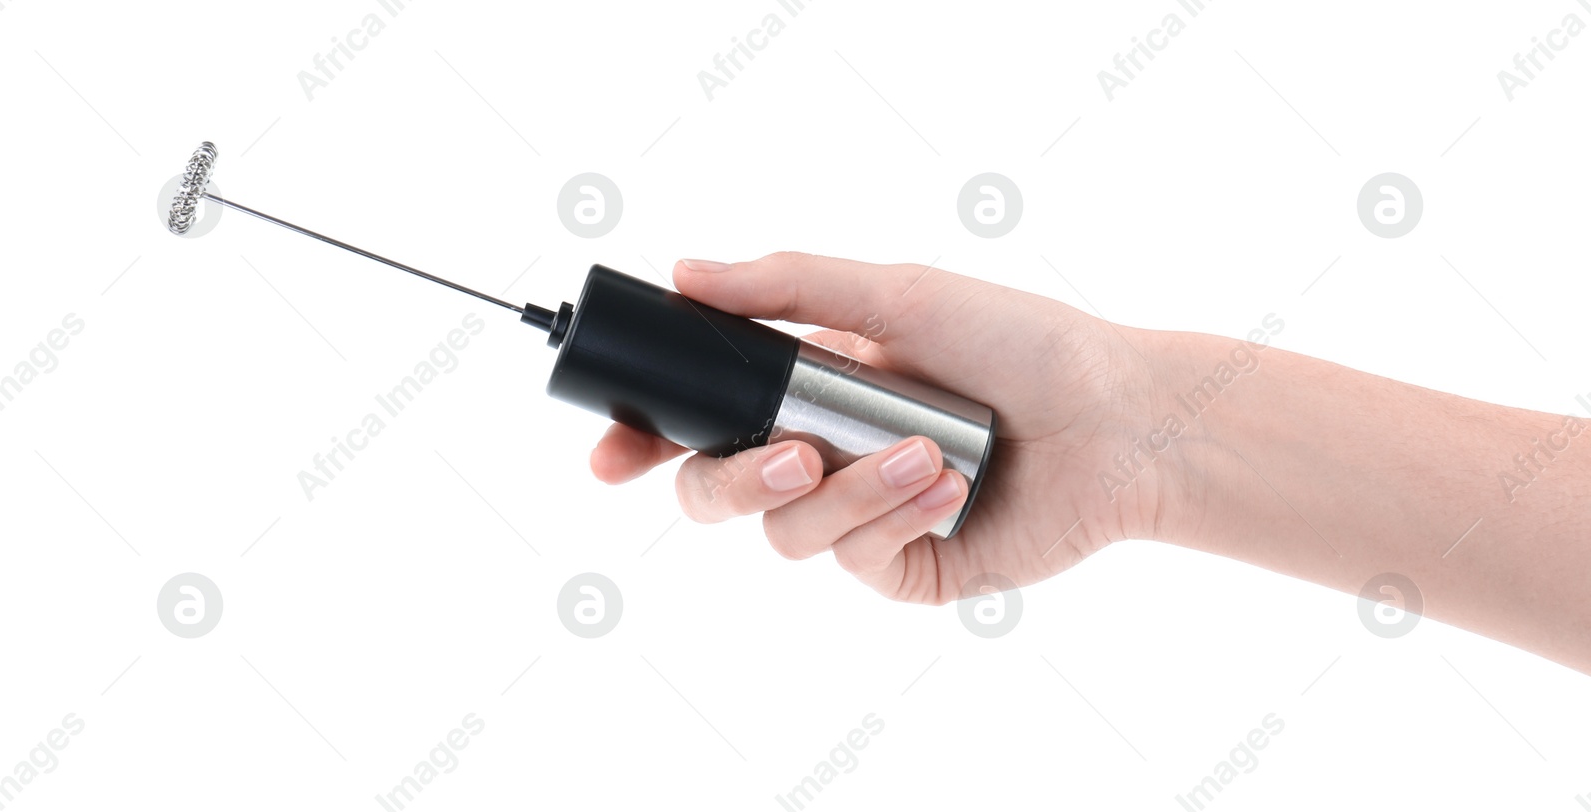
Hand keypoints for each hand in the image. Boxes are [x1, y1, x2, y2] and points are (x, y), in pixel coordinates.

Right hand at [588, 252, 1164, 602]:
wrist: (1117, 419)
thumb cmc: (1019, 342)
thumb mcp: (897, 296)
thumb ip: (788, 288)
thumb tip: (687, 271)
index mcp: (804, 387)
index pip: (697, 422)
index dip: (642, 442)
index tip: (609, 457)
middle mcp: (820, 455)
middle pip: (717, 492)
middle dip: (740, 481)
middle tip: (797, 455)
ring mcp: (859, 519)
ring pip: (785, 533)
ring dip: (853, 493)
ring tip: (928, 455)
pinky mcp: (903, 570)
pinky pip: (853, 562)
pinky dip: (896, 520)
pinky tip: (951, 488)